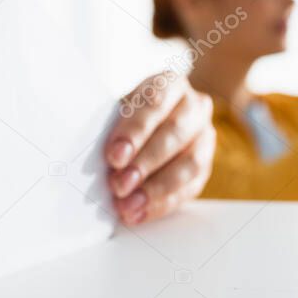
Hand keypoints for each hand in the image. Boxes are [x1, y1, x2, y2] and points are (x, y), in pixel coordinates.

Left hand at [105, 72, 215, 225]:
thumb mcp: (118, 109)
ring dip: (156, 189)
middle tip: (120, 184)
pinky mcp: (205, 168)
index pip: (155, 103)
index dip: (134, 131)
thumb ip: (111, 127)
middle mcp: (194, 107)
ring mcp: (204, 138)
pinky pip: (189, 189)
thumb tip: (92, 155)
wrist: (155, 122)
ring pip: (190, 164)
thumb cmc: (129, 116)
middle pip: (175, 134)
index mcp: (170, 84)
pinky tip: (139, 213)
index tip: (114, 156)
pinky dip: (162, 204)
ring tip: (128, 205)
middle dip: (145, 163)